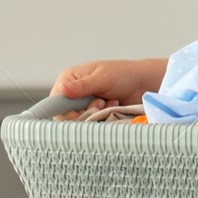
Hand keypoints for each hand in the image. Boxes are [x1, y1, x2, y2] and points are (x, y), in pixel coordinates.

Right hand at [51, 58, 166, 110]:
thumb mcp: (102, 78)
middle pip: (66, 115)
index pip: (55, 101)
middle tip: (100, 103)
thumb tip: (62, 89)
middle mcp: (73, 93)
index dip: (64, 111)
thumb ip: (82, 86)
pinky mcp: (94, 114)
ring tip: (108, 103)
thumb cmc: (123, 74)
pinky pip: (92, 124)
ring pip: (80, 121)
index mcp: (70, 79)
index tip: (78, 113)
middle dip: (84, 112)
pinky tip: (113, 106)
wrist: (143, 84)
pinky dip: (103, 117)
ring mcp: (84, 104)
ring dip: (95, 114)